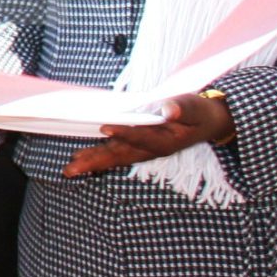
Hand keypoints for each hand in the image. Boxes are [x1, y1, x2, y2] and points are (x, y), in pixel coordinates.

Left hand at [65, 90, 232, 178]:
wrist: (206, 123)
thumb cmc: (198, 113)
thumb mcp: (194, 107)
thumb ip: (182, 109)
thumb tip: (170, 110)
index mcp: (165, 141)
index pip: (142, 137)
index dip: (125, 133)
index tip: (106, 128)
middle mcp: (151, 149)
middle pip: (120, 155)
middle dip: (96, 161)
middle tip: (71, 169)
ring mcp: (143, 149)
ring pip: (114, 157)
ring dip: (92, 162)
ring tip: (70, 169)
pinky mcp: (138, 146)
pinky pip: (115, 153)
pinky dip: (98, 156)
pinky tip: (81, 157)